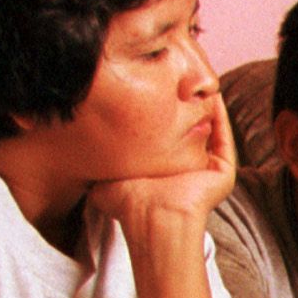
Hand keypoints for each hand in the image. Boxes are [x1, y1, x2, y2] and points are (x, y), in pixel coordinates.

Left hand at [85, 96, 239, 254]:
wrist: (153, 217)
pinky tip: (211, 98)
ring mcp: (207, 172)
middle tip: (181, 80)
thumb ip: (99, 161)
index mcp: (165, 171)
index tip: (156, 88)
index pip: (169, 137)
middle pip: (190, 131)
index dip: (164, 113)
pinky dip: (220, 117)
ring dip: (206, 108)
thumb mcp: (106, 177)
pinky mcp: (222, 173)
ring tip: (199, 82)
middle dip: (186, 106)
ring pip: (209, 131)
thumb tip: (74, 149)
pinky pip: (224, 139)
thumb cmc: (129, 201)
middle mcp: (187, 170)